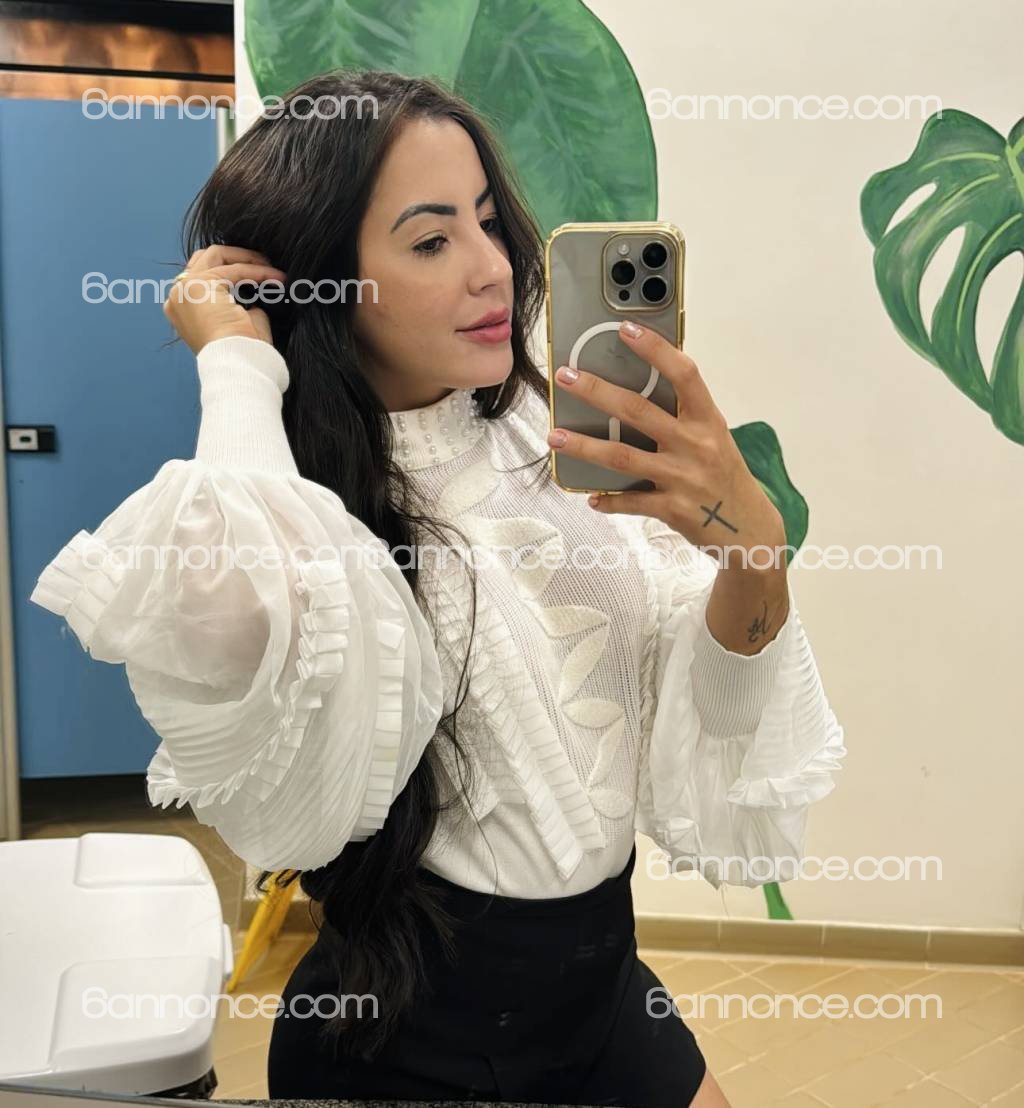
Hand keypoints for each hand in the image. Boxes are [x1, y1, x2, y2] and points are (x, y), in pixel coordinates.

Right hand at [163, 244, 286, 355]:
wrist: (235, 364)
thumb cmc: (241, 354)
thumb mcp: (238, 324)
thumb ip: (241, 306)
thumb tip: (254, 298)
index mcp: (182, 308)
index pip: (203, 277)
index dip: (232, 273)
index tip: (260, 278)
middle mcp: (178, 296)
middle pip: (206, 260)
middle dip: (238, 259)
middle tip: (265, 265)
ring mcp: (185, 288)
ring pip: (216, 255)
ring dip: (247, 259)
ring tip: (272, 269)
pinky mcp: (200, 284)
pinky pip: (235, 269)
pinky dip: (257, 271)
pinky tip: (276, 278)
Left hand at [547, 320, 785, 569]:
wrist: (750, 529)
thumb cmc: (724, 476)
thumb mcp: (714, 438)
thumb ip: (682, 417)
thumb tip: (633, 394)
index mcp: (708, 420)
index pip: (684, 374)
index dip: (655, 349)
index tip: (625, 329)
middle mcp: (696, 445)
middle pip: (638, 411)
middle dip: (597, 391)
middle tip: (565, 377)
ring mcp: (683, 478)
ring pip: (623, 457)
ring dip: (585, 446)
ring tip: (555, 436)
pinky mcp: (673, 509)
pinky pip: (632, 502)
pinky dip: (609, 500)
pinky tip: (590, 497)